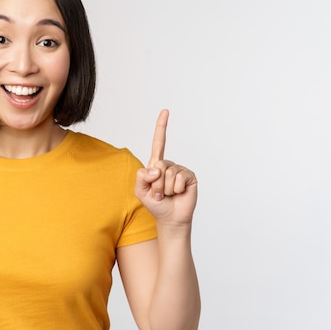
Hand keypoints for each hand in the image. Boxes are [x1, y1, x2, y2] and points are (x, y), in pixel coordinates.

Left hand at [135, 109, 196, 225]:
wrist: (170, 218)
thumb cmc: (155, 204)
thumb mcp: (140, 191)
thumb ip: (141, 177)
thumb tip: (156, 168)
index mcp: (156, 164)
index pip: (159, 142)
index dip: (162, 126)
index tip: (165, 111)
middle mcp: (168, 165)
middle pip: (159, 165)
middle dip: (157, 184)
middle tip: (159, 194)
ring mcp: (180, 170)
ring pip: (169, 174)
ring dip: (166, 189)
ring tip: (168, 195)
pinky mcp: (190, 177)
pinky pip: (180, 178)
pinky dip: (176, 189)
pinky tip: (178, 194)